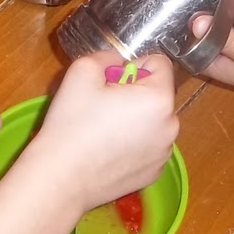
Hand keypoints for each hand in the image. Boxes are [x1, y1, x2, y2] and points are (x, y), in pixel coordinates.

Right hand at [19, 51, 179, 213]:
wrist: (62, 178)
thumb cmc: (72, 123)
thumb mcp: (82, 70)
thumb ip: (107, 56)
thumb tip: (117, 62)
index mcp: (159, 98)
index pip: (159, 64)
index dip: (133, 66)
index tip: (110, 82)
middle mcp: (171, 126)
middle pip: (157, 94)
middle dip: (135, 94)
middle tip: (103, 107)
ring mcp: (164, 153)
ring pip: (154, 122)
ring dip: (136, 120)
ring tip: (103, 132)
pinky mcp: (154, 173)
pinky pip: (149, 146)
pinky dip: (134, 144)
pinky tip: (108, 151)